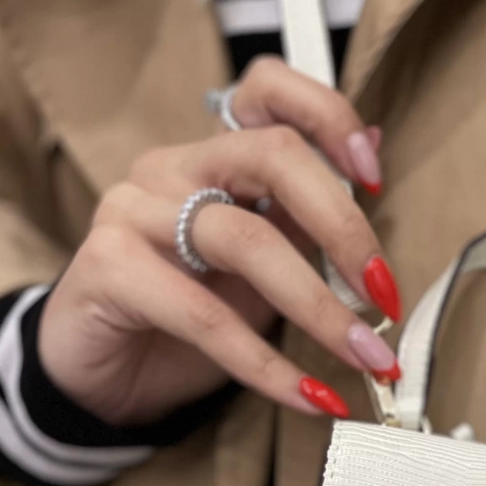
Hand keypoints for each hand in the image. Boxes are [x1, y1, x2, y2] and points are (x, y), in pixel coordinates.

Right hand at [39, 57, 400, 425]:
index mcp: (214, 155)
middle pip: (273, 156)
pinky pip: (205, 316)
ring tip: (365, 355)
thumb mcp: (261, 268)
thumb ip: (305, 219)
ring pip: (246, 240)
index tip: (374, 177)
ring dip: (320, 309)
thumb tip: (372, 157)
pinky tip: (308, 396)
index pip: (267, 90)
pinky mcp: (106, 266)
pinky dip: (267, 365)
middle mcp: (172, 168)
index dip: (328, 116)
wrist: (102, 376)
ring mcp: (132, 209)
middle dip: (344, 227)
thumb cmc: (184, 317)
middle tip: (384, 293)